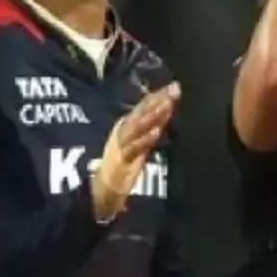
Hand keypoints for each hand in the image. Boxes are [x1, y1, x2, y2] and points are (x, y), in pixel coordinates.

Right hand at [92, 82, 179, 222]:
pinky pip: (134, 148)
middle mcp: (122, 131)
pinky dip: (145, 139)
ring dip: (152, 115)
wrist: (102, 190)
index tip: (173, 86)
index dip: (158, 96)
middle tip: (174, 88)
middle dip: (158, 100)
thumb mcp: (138, 143)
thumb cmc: (122, 164)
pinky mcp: (122, 160)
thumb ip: (151, 128)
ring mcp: (121, 145)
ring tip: (167, 105)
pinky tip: (156, 132)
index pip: (143, 107)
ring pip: (137, 127)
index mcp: (126, 126)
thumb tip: (167, 111)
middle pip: (141, 113)